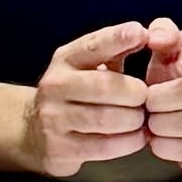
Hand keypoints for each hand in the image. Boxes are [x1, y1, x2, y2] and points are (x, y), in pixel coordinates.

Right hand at [20, 22, 156, 177]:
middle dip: (135, 94)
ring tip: (143, 119)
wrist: (33, 129)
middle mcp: (56, 85)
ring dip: (134, 121)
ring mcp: (54, 118)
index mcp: (66, 59)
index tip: (140, 33)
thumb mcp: (89, 65)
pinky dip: (128, 142)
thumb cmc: (75, 92)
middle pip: (105, 87)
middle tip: (147, 98)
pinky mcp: (60, 148)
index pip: (93, 45)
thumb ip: (116, 48)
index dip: (117, 38)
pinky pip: (104, 147)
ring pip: (106, 119)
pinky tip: (136, 137)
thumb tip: (147, 34)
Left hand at [137, 25, 181, 175]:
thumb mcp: (173, 54)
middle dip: (160, 97)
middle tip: (146, 101)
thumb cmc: (180, 82)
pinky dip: (168, 147)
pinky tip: (157, 141)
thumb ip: (163, 35)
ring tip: (148, 121)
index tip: (174, 41)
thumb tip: (155, 35)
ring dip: (161, 124)